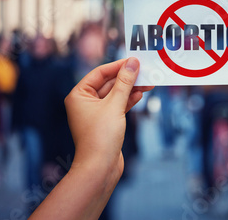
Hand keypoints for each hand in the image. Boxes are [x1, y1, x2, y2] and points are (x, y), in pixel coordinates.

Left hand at [29, 58, 153, 219]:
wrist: (99, 168)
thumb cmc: (101, 136)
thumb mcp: (114, 105)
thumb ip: (124, 83)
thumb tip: (132, 63)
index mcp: (79, 95)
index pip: (99, 73)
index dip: (118, 66)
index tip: (134, 60)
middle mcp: (84, 102)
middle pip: (108, 83)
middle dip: (127, 78)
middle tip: (145, 71)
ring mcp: (95, 113)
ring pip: (115, 95)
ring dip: (130, 88)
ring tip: (148, 83)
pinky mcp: (105, 123)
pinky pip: (117, 106)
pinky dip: (128, 100)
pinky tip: (140, 95)